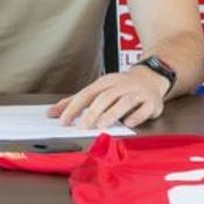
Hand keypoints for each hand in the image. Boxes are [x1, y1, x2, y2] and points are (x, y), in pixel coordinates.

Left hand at [46, 67, 168, 128]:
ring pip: (124, 101)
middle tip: (82, 125)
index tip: (63, 120)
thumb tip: (51, 112)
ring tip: (101, 125)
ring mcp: (137, 93)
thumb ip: (76, 101)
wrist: (151, 78)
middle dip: (93, 111)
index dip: (74, 107)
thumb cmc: (121, 87)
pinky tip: (128, 123)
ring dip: (112, 113)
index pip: (88, 93)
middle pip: (105, 96)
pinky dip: (135, 116)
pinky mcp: (151, 102)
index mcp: (106, 82)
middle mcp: (121, 86)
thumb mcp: (99, 89)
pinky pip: (143, 109)